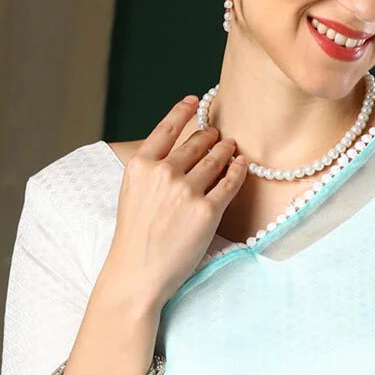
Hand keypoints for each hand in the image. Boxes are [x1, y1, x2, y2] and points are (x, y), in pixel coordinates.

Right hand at [105, 95, 247, 307]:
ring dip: (226, 149)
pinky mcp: (207, 212)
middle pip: (195, 142)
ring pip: (215, 159)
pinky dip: (238, 170)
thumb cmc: (135, 237)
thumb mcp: (132, 193)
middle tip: (218, 134)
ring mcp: (187, 191)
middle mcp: (164, 173)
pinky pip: (230, 182)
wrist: (138, 273)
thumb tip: (175, 151)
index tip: (195, 101)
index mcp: (141, 165)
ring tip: (231, 146)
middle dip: (210, 135)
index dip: (184, 111)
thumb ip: (150, 170)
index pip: (166, 128)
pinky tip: (242, 164)